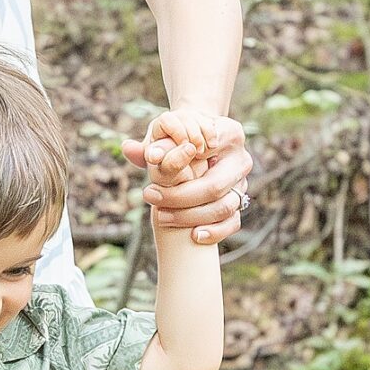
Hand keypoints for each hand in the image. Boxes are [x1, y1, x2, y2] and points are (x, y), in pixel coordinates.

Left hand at [121, 110, 251, 245]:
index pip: (211, 146)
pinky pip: (232, 222)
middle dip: (181, 196)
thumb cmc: (180, 141)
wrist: (195, 148)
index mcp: (229, 134)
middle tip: (151, 197)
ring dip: (192, 216)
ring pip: (224, 206)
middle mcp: (240, 158)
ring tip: (162, 217)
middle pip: (215, 184)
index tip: (156, 171)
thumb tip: (127, 148)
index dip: (185, 160)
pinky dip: (215, 231)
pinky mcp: (239, 202)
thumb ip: (150, 145)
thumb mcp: (166, 137)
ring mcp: (241, 182)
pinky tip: (194, 236)